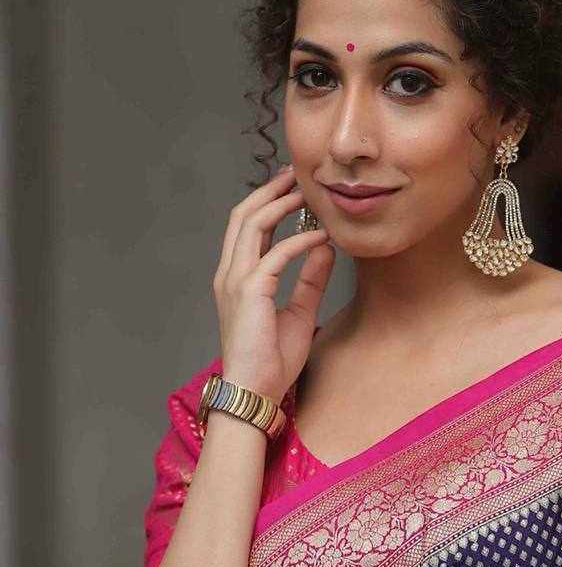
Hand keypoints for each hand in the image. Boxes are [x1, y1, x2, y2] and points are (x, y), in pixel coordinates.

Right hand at [213, 163, 335, 401]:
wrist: (255, 391)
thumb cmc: (271, 360)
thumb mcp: (299, 312)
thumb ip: (310, 279)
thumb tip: (326, 249)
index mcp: (237, 278)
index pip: (247, 227)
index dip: (268, 202)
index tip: (293, 187)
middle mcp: (230, 273)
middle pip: (244, 215)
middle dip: (270, 191)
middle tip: (298, 175)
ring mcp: (235, 281)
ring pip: (252, 224)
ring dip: (281, 205)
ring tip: (308, 194)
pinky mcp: (249, 292)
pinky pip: (275, 254)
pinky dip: (299, 241)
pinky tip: (321, 237)